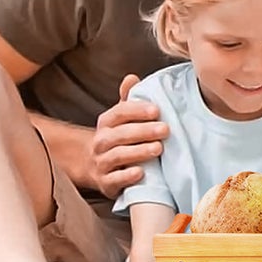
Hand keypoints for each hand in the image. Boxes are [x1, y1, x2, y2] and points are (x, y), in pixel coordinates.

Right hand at [89, 75, 168, 195]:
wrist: (95, 166)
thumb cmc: (119, 136)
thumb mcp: (122, 116)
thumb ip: (129, 98)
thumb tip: (131, 77)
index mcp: (106, 122)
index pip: (120, 112)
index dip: (138, 110)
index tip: (157, 110)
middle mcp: (101, 141)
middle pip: (121, 134)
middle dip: (144, 131)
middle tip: (166, 130)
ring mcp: (101, 163)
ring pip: (118, 156)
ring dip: (139, 152)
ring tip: (158, 149)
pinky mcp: (104, 183)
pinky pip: (114, 180)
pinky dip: (126, 177)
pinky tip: (141, 172)